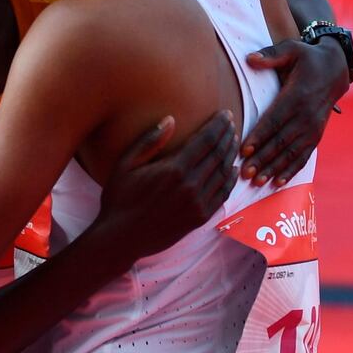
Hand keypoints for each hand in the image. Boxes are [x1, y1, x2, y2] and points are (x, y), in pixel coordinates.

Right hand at [97, 111, 238, 263]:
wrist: (121, 238)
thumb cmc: (119, 199)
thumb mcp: (125, 164)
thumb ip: (149, 141)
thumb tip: (171, 120)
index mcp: (174, 169)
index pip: (206, 140)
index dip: (218, 125)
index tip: (224, 114)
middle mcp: (190, 185)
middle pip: (218, 154)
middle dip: (227, 136)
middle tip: (232, 123)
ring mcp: (197, 203)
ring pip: (223, 173)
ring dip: (230, 154)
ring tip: (233, 141)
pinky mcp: (199, 218)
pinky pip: (222, 195)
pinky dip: (230, 180)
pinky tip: (231, 169)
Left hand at [241, 38, 349, 185]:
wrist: (336, 68)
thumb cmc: (307, 58)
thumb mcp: (291, 49)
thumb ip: (271, 55)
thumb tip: (250, 58)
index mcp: (297, 95)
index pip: (275, 119)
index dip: (260, 135)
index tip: (244, 150)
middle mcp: (307, 115)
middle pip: (282, 140)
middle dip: (263, 158)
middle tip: (245, 173)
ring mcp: (313, 127)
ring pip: (292, 152)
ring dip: (274, 168)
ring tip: (257, 182)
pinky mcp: (317, 135)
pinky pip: (304, 156)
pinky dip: (291, 170)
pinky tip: (277, 183)